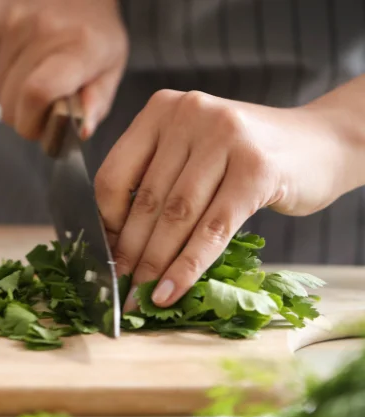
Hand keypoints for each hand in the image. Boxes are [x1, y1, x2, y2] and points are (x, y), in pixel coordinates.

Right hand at [0, 0, 126, 139]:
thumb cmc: (94, 31)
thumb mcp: (111, 66)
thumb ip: (97, 102)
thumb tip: (82, 131)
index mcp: (79, 46)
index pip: (37, 93)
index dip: (32, 123)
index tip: (43, 127)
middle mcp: (41, 29)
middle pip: (11, 103)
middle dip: (25, 115)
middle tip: (45, 101)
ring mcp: (10, 22)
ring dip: (14, 93)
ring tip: (36, 73)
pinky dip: (2, 72)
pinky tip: (22, 56)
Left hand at [94, 89, 355, 311]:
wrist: (323, 142)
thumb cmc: (247, 156)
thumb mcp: (194, 151)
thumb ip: (157, 180)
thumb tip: (117, 243)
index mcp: (161, 109)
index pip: (114, 175)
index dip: (106, 223)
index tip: (105, 256)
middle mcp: (189, 114)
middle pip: (146, 199)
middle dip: (130, 252)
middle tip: (120, 288)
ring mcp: (225, 136)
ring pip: (177, 216)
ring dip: (156, 264)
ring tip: (142, 296)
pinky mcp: (257, 169)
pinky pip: (212, 228)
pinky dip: (188, 266)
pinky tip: (172, 291)